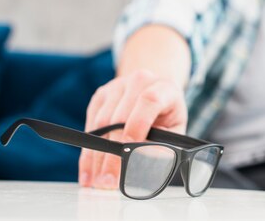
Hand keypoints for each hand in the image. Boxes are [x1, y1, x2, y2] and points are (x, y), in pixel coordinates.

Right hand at [78, 69, 187, 188]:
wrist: (155, 89)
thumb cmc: (167, 114)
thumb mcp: (175, 129)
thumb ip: (165, 145)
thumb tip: (143, 162)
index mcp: (164, 87)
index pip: (149, 101)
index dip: (138, 127)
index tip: (129, 155)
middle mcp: (139, 81)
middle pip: (120, 118)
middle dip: (113, 154)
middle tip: (108, 182)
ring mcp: (117, 86)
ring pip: (102, 122)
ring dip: (97, 155)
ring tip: (96, 181)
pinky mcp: (101, 95)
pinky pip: (91, 123)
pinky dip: (89, 149)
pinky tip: (88, 170)